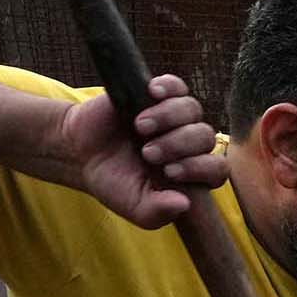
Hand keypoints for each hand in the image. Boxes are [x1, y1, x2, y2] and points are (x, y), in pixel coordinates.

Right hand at [44, 73, 221, 228]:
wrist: (80, 153)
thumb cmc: (113, 182)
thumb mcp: (134, 206)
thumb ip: (158, 211)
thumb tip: (184, 204)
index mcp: (189, 171)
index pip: (216, 169)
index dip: (200, 169)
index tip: (170, 173)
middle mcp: (188, 143)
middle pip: (205, 136)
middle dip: (178, 145)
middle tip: (148, 153)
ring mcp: (174, 117)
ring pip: (192, 108)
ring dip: (169, 118)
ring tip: (140, 127)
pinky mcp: (155, 95)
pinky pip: (176, 85)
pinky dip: (168, 87)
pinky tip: (152, 93)